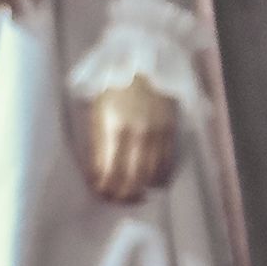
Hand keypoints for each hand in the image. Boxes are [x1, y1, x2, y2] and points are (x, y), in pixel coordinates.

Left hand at [88, 76, 179, 202]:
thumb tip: (98, 174)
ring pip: (150, 176)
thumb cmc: (113, 89)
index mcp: (111, 130)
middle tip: (116, 200)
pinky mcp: (170, 131)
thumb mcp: (96, 115)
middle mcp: (135, 135)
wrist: (143, 65)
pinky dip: (160, 178)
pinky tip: (153, 183)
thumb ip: (98, 145)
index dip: (103, 189)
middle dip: (121, 196)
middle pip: (130, 180)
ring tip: (134, 195)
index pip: (108, 173)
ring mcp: (155, 134)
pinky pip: (168, 163)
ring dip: (141, 190)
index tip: (100, 192)